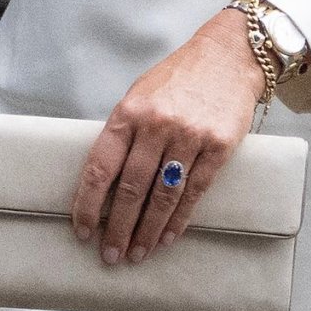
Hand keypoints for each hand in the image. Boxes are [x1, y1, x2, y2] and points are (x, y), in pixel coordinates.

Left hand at [71, 9, 264, 265]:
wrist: (228, 55)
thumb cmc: (178, 79)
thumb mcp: (141, 95)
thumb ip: (124, 133)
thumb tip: (104, 183)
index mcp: (129, 111)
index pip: (100, 166)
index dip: (88, 204)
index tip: (83, 231)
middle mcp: (157, 124)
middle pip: (131, 189)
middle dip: (118, 228)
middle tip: (111, 255)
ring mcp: (189, 135)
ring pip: (162, 196)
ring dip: (147, 230)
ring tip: (137, 253)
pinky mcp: (218, 145)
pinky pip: (194, 191)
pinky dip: (179, 219)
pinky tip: (168, 237)